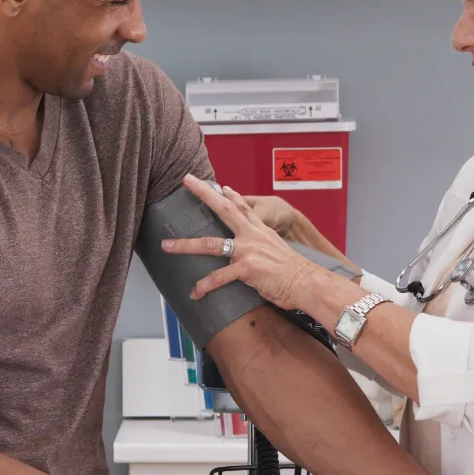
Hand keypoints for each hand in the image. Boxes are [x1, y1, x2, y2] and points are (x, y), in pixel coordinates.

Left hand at [161, 175, 318, 309]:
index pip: (243, 207)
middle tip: (186, 182)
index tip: (219, 185)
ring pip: (209, 244)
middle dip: (203, 194)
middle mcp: (252, 236)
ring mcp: (248, 250)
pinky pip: (218, 277)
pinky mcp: (246, 268)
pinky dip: (204, 286)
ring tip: (166, 245)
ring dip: (184, 245)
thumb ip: (266, 247)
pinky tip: (195, 293)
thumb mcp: (281, 251)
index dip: (230, 195)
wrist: (307, 283)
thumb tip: (259, 254)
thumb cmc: (296, 273)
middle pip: (223, 209)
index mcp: (261, 231)